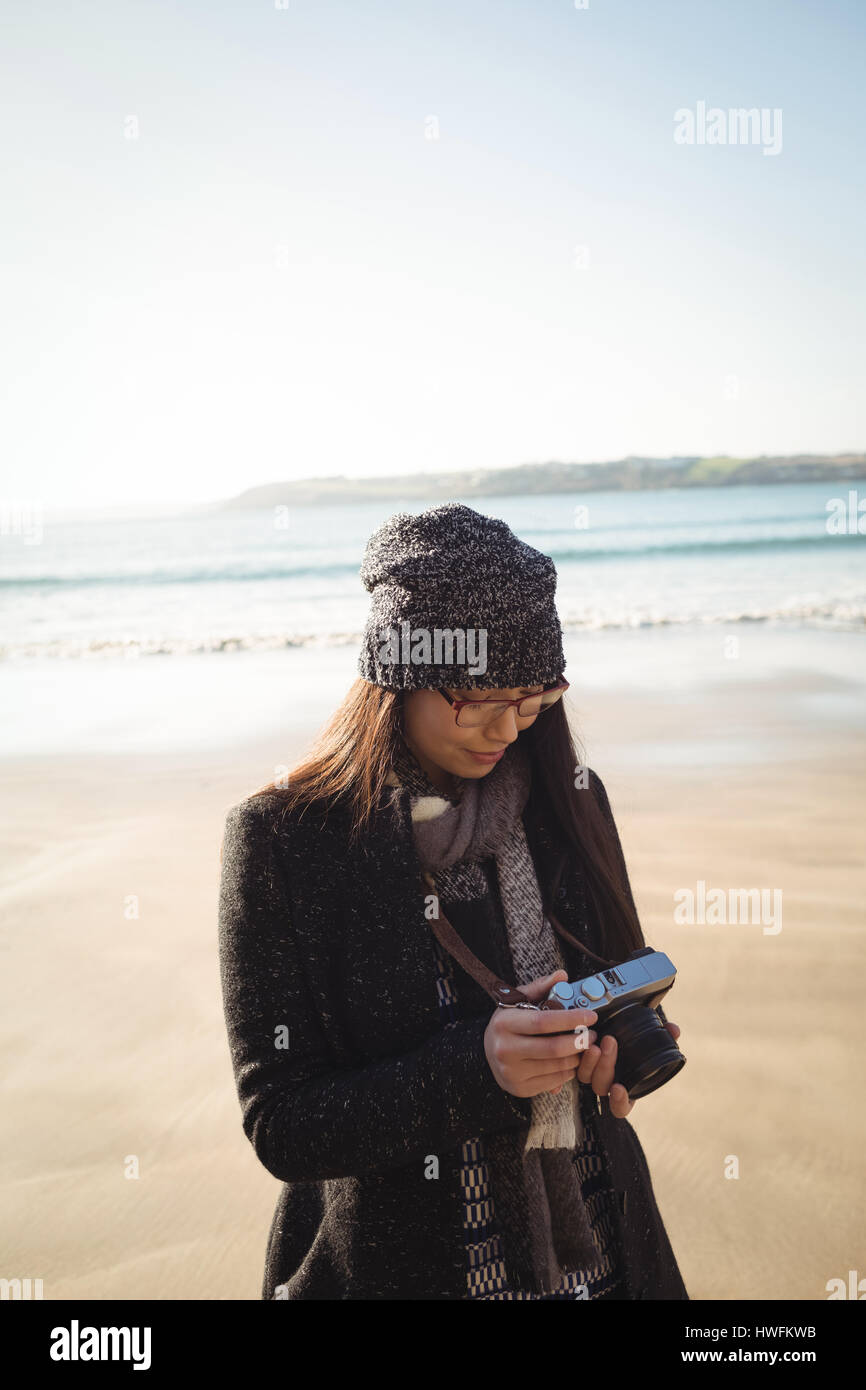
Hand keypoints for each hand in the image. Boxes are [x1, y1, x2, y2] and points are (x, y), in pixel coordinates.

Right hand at [483, 970, 598, 1099]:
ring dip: (577, 1057)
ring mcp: (511, 1071)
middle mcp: (505, 1049)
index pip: (543, 1021)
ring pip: (557, 1066)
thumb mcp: (518, 1000)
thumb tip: (562, 975)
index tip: (591, 1016)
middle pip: (553, 1048)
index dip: (571, 1019)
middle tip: (592, 1034)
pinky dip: (568, 1071)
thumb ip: (541, 987)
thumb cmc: (508, 1023)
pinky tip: (571, 1061)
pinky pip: (554, 1081)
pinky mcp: (519, 1088)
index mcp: (504, 1023)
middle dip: (580, 1041)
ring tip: (583, 1047)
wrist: (486, 1052)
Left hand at [578, 1018, 682, 1118]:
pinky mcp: (579, 1060)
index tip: (619, 1088)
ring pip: (586, 1076)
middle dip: (605, 1065)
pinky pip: (574, 1064)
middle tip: (610, 1042)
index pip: (620, 1108)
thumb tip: (673, 1030)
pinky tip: (584, 1040)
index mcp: (627, 1090)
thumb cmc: (638, 1042)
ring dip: (590, 1061)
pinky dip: (579, 1055)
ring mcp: (592, 1074)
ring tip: (596, 1042)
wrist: (618, 1029)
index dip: (619, 1102)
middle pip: (601, 1086)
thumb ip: (665, 1036)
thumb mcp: (653, 1039)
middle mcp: (607, 1085)